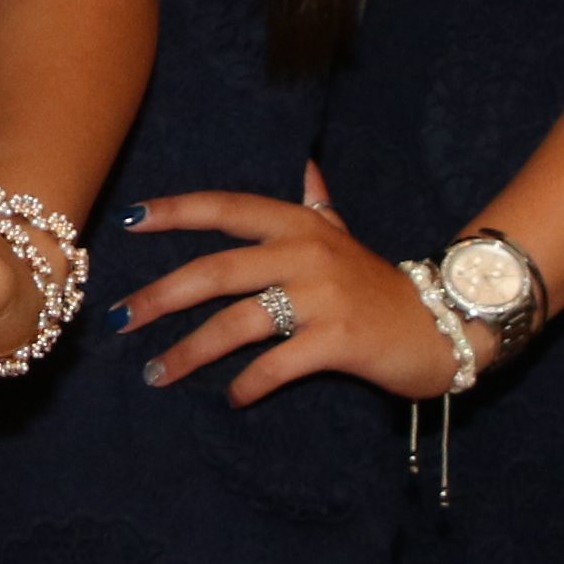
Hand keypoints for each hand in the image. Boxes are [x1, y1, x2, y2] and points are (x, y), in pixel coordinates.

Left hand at [119, 187, 460, 406]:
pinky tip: (230, 399)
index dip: (176, 212)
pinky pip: (276, 364)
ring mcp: (322, 297)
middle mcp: (306, 253)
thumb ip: (318, 204)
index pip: (226, 209)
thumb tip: (304, 164)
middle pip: (215, 270)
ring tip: (156, 374)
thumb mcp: (347, 237)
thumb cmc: (381, 285)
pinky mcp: (338, 340)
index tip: (128, 221)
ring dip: (190, 351)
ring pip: (237, 322)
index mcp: (300, 225)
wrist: (443, 324)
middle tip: (120, 319)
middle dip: (160, 296)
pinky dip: (247, 384)